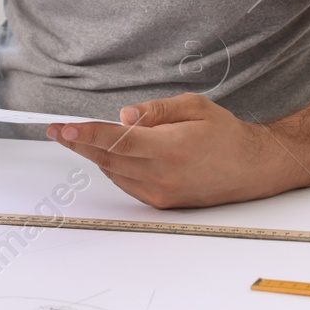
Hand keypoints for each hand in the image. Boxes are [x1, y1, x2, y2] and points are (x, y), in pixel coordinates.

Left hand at [46, 93, 280, 208]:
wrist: (251, 168)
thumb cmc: (225, 134)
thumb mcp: (194, 107)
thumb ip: (155, 111)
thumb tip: (122, 115)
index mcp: (171, 148)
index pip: (118, 140)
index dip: (87, 134)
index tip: (64, 128)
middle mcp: (163, 175)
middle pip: (108, 158)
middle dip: (80, 143)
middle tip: (57, 130)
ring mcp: (161, 192)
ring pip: (114, 172)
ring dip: (94, 155)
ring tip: (79, 137)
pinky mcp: (162, 202)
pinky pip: (126, 184)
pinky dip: (113, 167)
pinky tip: (110, 153)